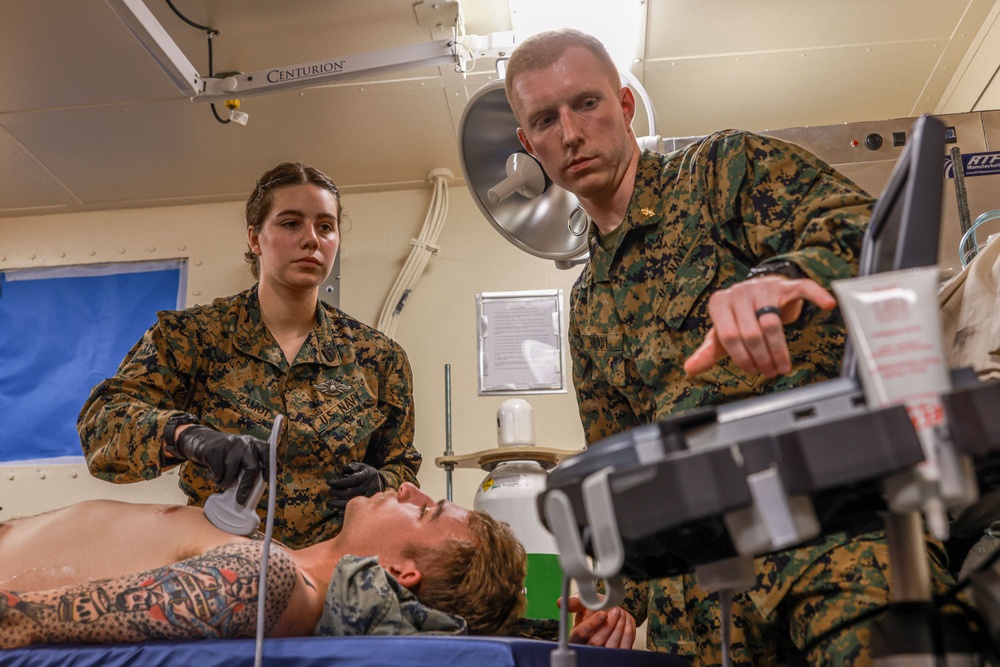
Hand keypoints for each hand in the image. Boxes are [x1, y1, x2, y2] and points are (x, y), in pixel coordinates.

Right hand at [173, 425, 267, 504]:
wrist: (201, 440)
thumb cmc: (225, 454)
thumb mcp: (240, 456)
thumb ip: (248, 467)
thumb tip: (253, 491)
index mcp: (254, 444)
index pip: (267, 453)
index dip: (269, 468)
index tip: (267, 481)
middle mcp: (244, 442)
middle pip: (252, 467)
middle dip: (247, 486)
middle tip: (241, 499)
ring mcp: (230, 445)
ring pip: (232, 473)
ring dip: (225, 483)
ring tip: (222, 480)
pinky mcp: (215, 451)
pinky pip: (218, 474)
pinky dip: (215, 479)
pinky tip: (213, 473)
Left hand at [326, 462, 383, 509]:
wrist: (381, 484)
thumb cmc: (367, 474)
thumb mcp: (363, 467)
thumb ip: (353, 466)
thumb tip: (344, 470)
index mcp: (367, 476)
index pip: (350, 480)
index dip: (338, 482)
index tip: (329, 482)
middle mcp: (368, 487)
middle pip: (349, 492)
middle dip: (336, 492)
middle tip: (330, 491)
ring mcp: (369, 498)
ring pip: (351, 503)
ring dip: (337, 504)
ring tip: (329, 503)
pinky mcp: (369, 506)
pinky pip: (355, 512)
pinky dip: (344, 512)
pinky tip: (338, 510)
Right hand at [560, 596, 635, 648]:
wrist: (611, 614)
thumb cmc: (595, 609)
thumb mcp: (584, 603)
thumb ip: (574, 602)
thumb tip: (561, 602)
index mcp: (576, 637)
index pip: (580, 634)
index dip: (591, 624)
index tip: (602, 614)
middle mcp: (588, 647)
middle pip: (596, 642)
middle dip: (608, 625)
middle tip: (615, 610)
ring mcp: (602, 653)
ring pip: (610, 647)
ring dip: (618, 629)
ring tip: (621, 614)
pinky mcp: (616, 654)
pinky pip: (623, 649)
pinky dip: (627, 635)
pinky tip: (626, 622)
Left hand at [683, 275, 836, 377]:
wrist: (757, 290)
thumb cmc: (738, 316)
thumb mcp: (722, 332)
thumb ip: (708, 350)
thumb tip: (690, 368)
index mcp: (719, 303)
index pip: (728, 336)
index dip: (741, 357)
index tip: (752, 371)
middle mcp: (739, 292)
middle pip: (751, 332)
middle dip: (761, 357)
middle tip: (770, 372)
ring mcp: (762, 287)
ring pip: (772, 322)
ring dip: (779, 349)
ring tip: (782, 366)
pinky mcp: (785, 285)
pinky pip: (802, 288)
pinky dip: (816, 295)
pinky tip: (827, 305)